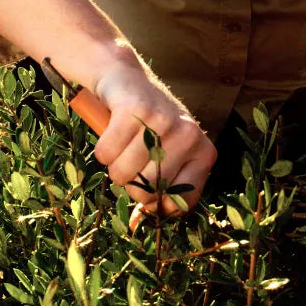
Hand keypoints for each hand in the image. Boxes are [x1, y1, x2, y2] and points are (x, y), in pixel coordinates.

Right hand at [92, 65, 216, 218]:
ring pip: (122, 174)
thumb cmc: (148, 127)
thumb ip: (160, 192)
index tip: (147, 188)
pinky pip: (106, 154)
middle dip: (131, 181)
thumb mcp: (166, 158)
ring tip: (124, 143)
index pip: (180, 203)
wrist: (127, 80)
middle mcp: (189, 136)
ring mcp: (163, 120)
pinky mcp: (135, 109)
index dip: (156, 203)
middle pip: (147, 191)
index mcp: (204, 152)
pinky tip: (112, 131)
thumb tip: (138, 226)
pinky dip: (102, 148)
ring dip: (114, 164)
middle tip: (134, 156)